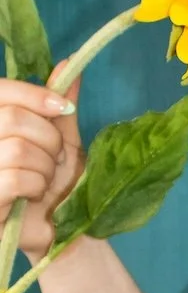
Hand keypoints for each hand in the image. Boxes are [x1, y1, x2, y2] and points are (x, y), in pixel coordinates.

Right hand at [0, 62, 83, 261]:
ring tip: (45, 179)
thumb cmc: (57, 183)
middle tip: (56, 158)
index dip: (33, 94)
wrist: (60, 229)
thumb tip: (70, 63)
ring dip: (44, 166)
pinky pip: (14, 178)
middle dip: (48, 138)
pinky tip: (34, 195)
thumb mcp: (62, 138)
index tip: (63, 108)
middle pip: (13, 119)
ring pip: (16, 150)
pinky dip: (35, 185)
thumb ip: (58, 105)